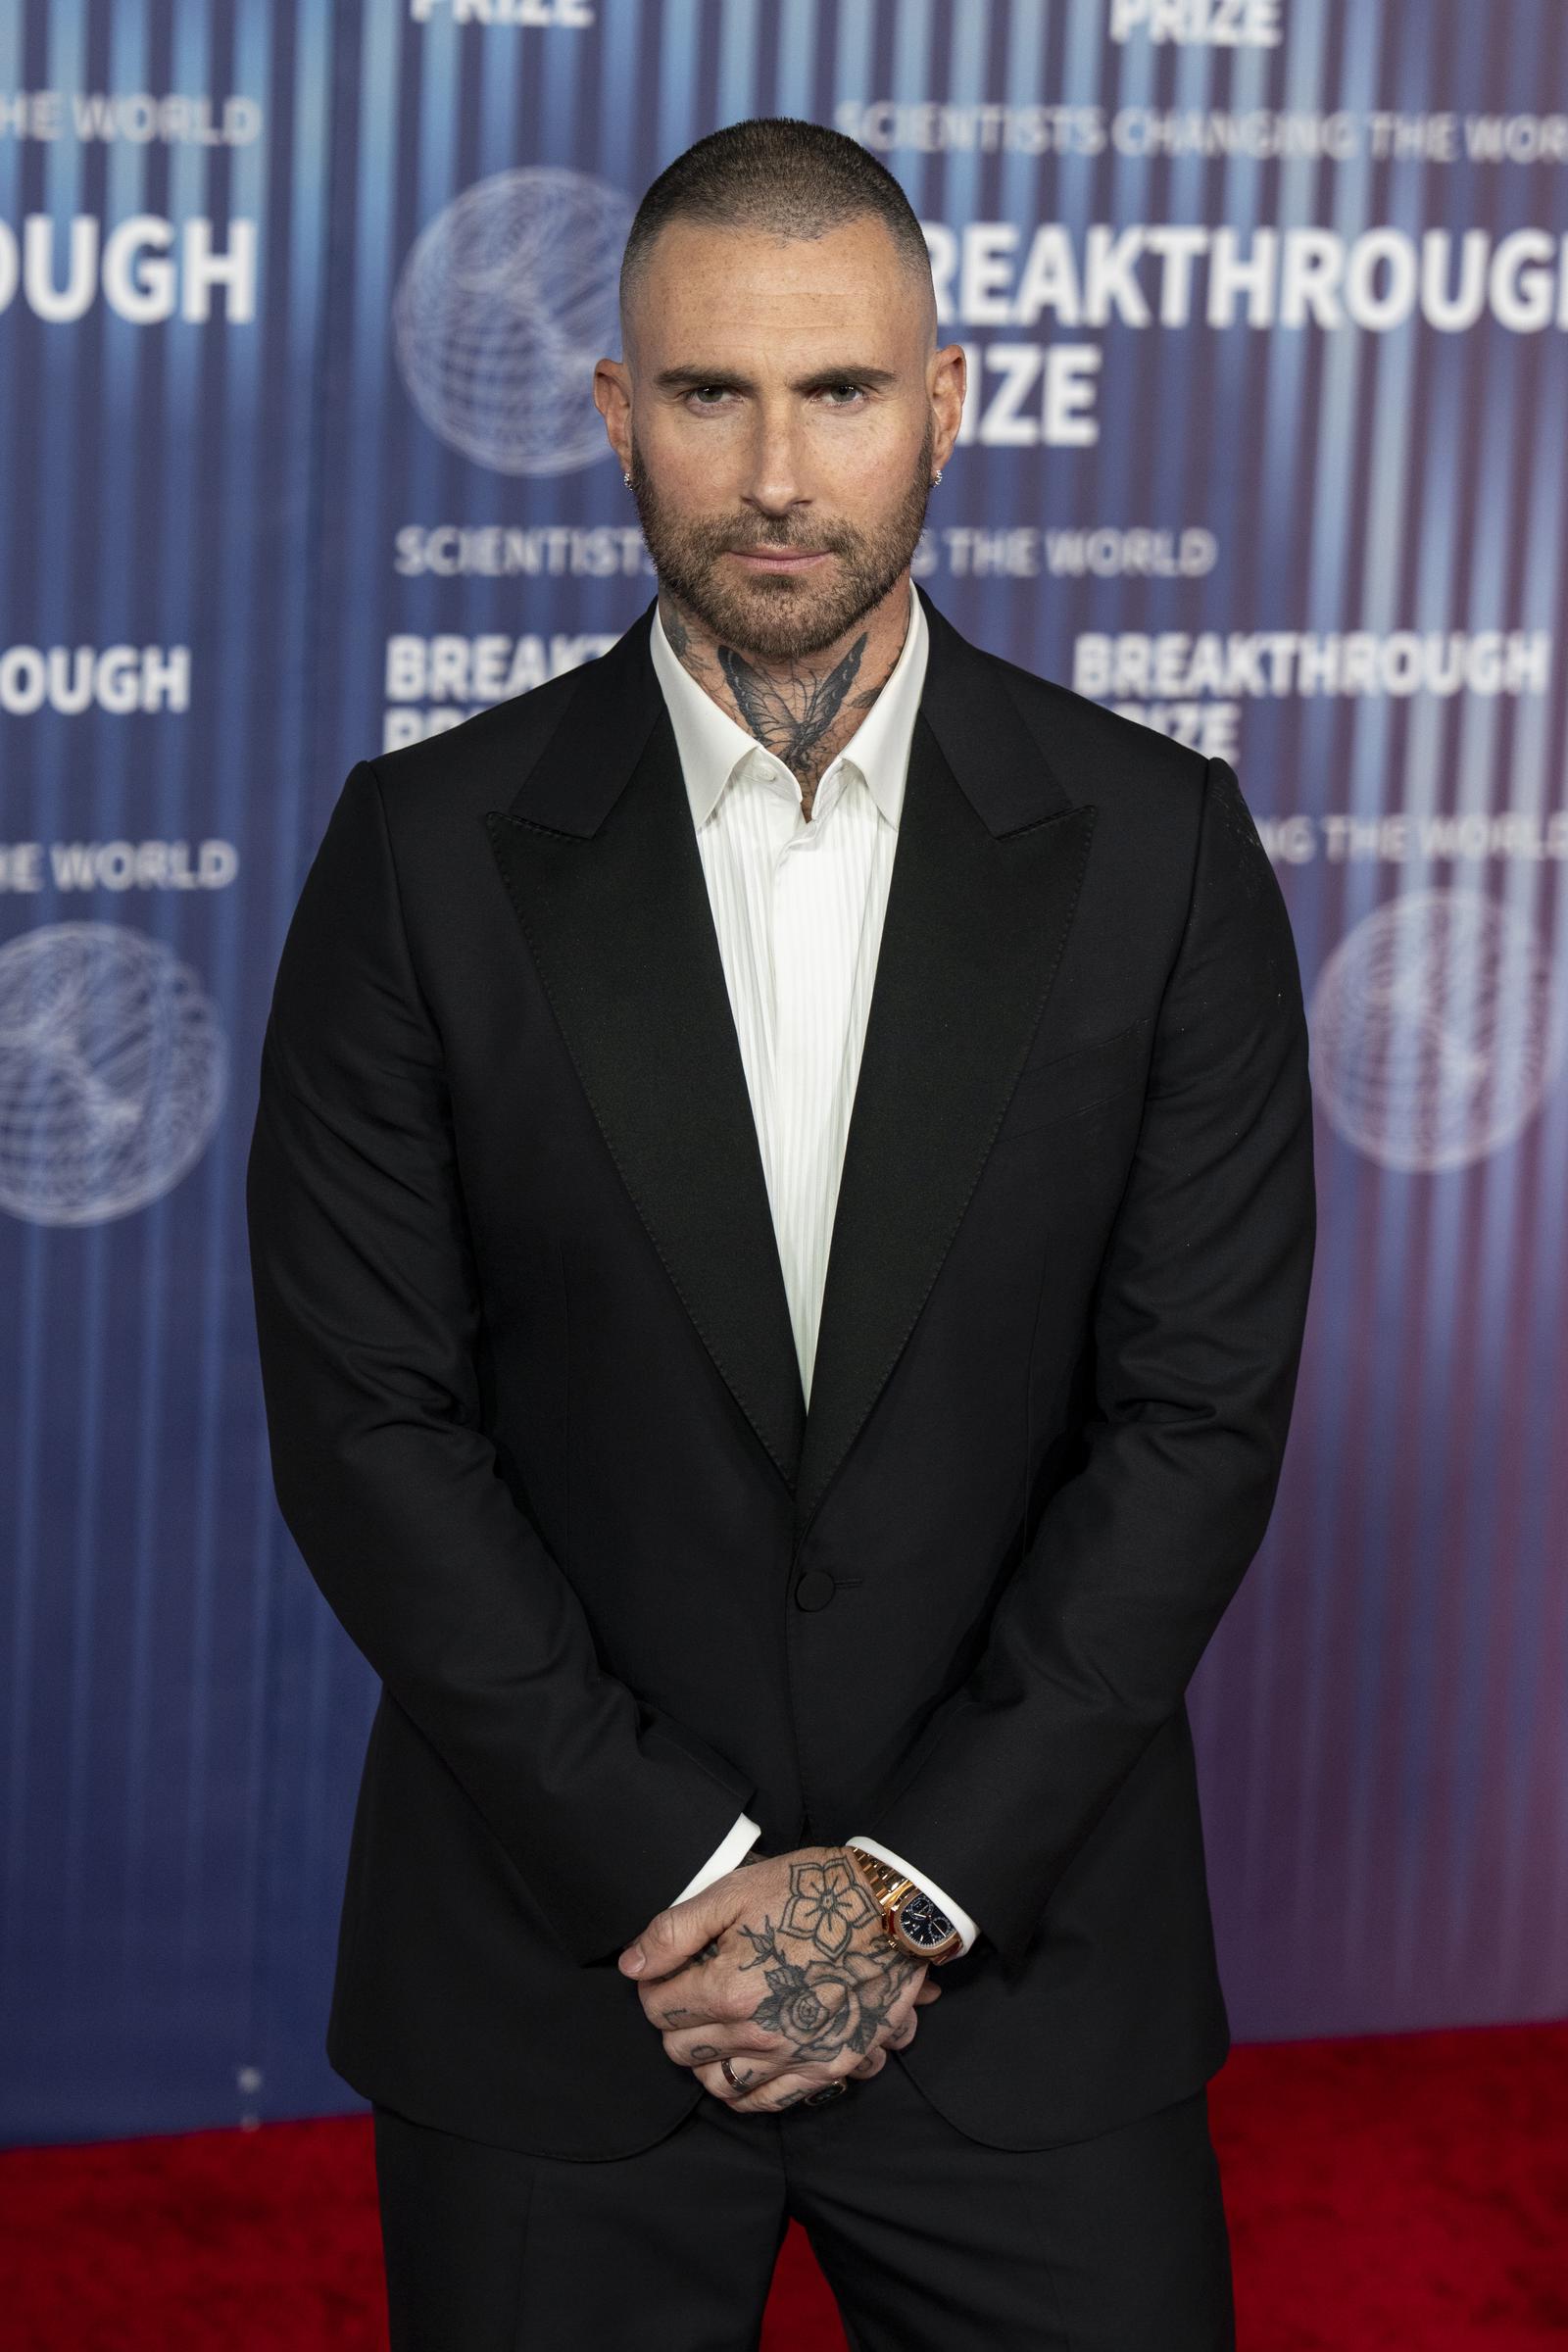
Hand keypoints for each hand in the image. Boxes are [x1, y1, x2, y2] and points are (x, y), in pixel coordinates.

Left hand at [617, 1844, 943, 2112]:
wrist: (891, 1908)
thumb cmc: (812, 1892)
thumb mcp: (736, 1890)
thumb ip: (675, 1931)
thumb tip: (632, 1965)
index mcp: (730, 1988)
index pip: (657, 2008)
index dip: (653, 1986)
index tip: (668, 1970)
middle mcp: (758, 2033)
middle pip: (681, 2049)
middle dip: (675, 2020)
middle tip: (693, 1991)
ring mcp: (794, 2056)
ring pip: (716, 2084)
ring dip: (705, 2057)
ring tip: (717, 2025)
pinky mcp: (826, 2068)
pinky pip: (764, 2103)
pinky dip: (743, 2089)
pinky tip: (744, 2060)